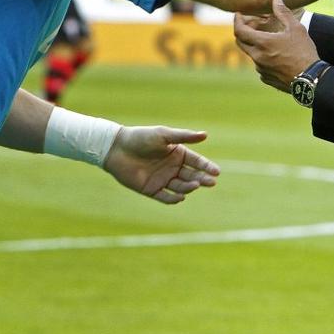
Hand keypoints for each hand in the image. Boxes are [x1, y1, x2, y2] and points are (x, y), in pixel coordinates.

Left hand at [103, 126, 219, 203]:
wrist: (117, 148)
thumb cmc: (141, 138)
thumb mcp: (164, 135)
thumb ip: (184, 137)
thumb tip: (205, 135)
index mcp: (177, 153)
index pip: (196, 161)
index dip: (207, 166)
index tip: (216, 172)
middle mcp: (172, 167)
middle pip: (192, 175)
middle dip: (202, 178)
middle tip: (211, 182)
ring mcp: (162, 179)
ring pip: (181, 186)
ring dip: (189, 187)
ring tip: (195, 184)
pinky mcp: (151, 190)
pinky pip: (166, 197)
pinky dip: (174, 198)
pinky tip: (181, 196)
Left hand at [234, 0, 319, 91]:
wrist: (311, 78)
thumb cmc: (304, 52)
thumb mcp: (296, 28)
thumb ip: (283, 13)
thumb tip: (276, 0)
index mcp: (263, 43)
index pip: (239, 31)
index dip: (237, 21)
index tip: (238, 15)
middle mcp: (258, 57)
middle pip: (241, 42)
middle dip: (243, 32)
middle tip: (252, 25)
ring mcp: (261, 69)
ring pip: (252, 54)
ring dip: (255, 45)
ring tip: (270, 41)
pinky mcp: (266, 78)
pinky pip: (260, 66)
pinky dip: (263, 58)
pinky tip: (276, 56)